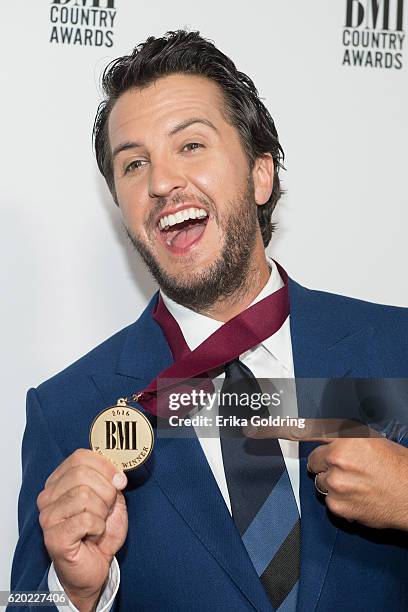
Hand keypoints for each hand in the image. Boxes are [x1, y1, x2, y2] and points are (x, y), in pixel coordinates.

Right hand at [37, 449, 127, 610]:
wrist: (94, 567)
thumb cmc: (100, 532)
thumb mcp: (110, 499)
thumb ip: (110, 480)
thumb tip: (117, 473)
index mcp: (59, 482)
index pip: (80, 457)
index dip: (105, 466)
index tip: (119, 481)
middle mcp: (48, 497)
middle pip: (82, 474)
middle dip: (105, 491)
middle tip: (107, 508)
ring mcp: (48, 517)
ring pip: (83, 496)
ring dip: (101, 512)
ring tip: (98, 524)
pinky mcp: (54, 537)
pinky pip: (85, 520)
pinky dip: (98, 527)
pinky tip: (93, 535)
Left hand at [245, 419, 407, 529]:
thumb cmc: (396, 465)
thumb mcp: (369, 438)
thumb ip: (341, 434)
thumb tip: (320, 429)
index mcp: (344, 438)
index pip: (302, 429)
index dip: (272, 428)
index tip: (249, 429)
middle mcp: (337, 459)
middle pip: (314, 463)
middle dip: (327, 465)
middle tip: (351, 469)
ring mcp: (336, 485)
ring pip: (320, 483)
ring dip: (334, 484)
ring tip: (359, 484)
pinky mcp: (339, 507)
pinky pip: (329, 502)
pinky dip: (341, 501)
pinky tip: (360, 497)